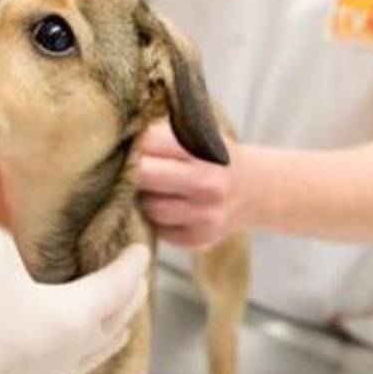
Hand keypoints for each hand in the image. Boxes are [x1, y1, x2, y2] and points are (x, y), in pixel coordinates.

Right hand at [0, 222, 149, 373]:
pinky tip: (56, 370)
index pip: (117, 288)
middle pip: (111, 329)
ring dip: (100, 338)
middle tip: (133, 284)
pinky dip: (62, 369)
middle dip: (126, 302)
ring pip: (83, 363)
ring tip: (108, 326)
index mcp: (72, 320)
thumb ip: (7, 238)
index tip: (144, 250)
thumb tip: (7, 253)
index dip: (132, 265)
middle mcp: (63, 360)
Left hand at [138, 120, 252, 248]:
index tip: (130, 143)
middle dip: (132, 170)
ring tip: (151, 187)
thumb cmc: (215, 158)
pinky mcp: (196, 240)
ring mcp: (204, 217)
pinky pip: (157, 228)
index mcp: (206, 153)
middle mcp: (208, 186)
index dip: (135, 142)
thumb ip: (164, 133)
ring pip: (148, 207)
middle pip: (144, 176)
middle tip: (128, 166)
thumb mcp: (201, 135)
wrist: (255, 191)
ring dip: (143, 197)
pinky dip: (155, 217)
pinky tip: (166, 205)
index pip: (150, 143)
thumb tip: (118, 136)